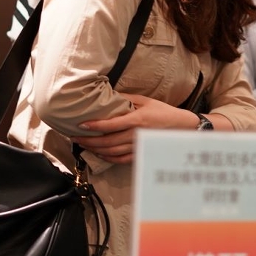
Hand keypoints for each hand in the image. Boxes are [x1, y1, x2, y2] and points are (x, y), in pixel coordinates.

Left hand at [72, 94, 196, 164]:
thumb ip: (127, 98)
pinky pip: (120, 159)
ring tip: (83, 144)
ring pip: (111, 152)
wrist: (181, 128)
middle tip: (74, 137)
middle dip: (88, 140)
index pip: (111, 125)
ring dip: (95, 149)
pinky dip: (107, 158)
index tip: (81, 125)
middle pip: (107, 141)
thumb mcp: (146, 100)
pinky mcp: (139, 154)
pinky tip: (98, 153)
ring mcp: (137, 147)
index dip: (94, 126)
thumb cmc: (163, 112)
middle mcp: (136, 135)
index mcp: (137, 120)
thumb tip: (109, 95)